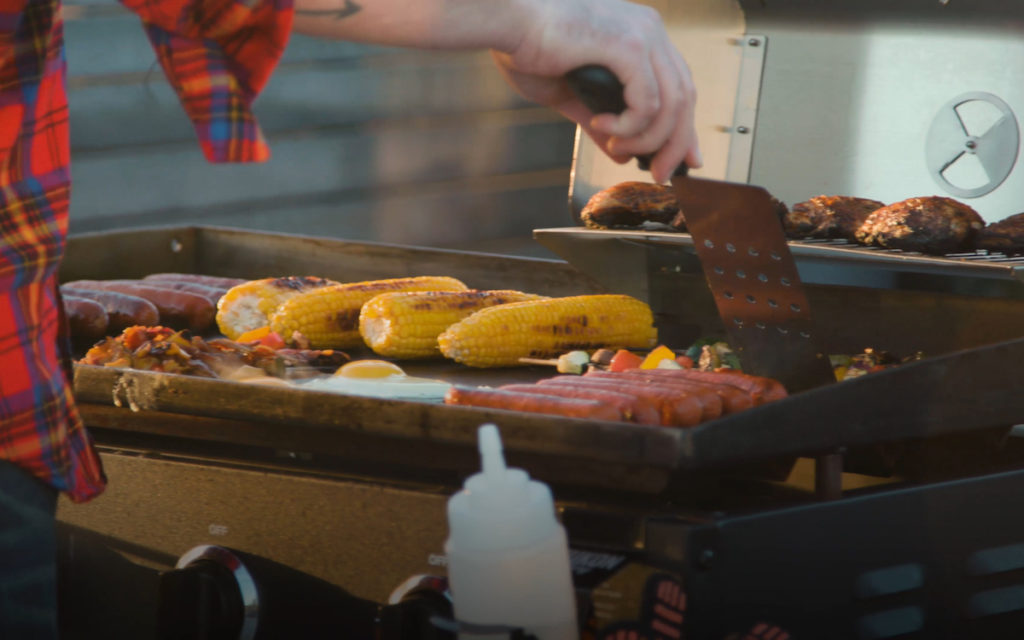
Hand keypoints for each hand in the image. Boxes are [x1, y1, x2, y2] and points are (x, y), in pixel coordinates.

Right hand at [490, 0, 700, 182]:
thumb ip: (599, 121)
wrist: (507, 22)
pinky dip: (629, 125)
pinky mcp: (629, 45)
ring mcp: (643, 35)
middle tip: (659, 173)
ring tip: (616, 147)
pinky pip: (648, 102)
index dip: (684, 128)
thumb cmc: (528, 48)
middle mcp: (649, 30)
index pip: (679, 86)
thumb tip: (621, 153)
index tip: (684, 160)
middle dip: (675, 143)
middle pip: (685, 97)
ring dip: (647, 139)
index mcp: (640, 35)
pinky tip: (601, 123)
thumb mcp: (570, 95)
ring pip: (672, 105)